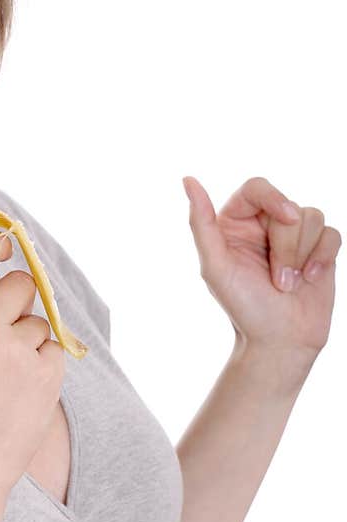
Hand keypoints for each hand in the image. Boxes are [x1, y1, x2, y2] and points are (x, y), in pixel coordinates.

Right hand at [0, 231, 64, 501]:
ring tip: (9, 377)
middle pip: (22, 286)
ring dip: (30, 343)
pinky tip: (24, 389)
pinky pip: (55, 349)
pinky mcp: (47, 371)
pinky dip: (44, 366)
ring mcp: (18, 350)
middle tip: (8, 330)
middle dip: (21, 301)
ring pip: (40, 323)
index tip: (4, 245)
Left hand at [182, 175, 340, 364]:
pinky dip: (322, 257)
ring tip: (289, 283)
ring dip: (302, 255)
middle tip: (277, 278)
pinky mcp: (319, 249)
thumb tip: (189, 180)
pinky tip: (310, 279)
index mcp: (235, 223)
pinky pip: (332, 233)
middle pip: (289, 205)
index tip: (286, 219)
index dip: (275, 198)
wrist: (280, 341)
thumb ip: (201, 224)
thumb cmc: (244, 307)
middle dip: (287, 244)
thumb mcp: (215, 267)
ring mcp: (293, 236)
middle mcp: (264, 225)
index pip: (257, 187)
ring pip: (314, 216)